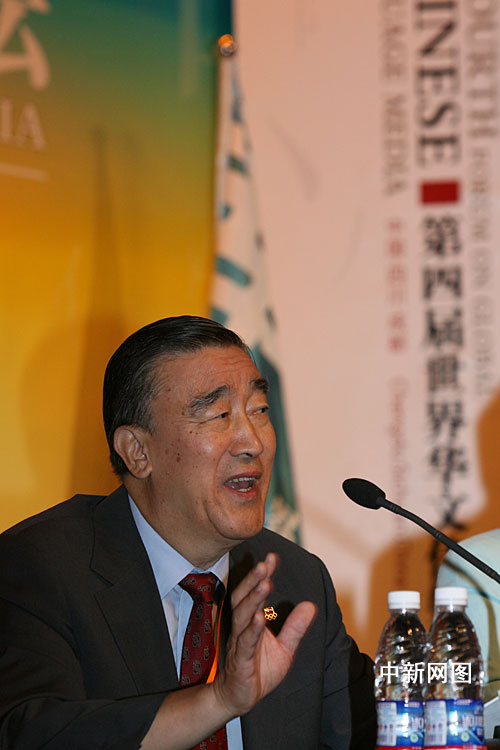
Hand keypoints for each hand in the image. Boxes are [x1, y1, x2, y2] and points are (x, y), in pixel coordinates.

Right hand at [213, 553, 316, 716]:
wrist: (239, 698)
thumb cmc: (259, 669)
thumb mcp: (285, 648)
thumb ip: (295, 627)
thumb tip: (310, 605)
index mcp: (252, 621)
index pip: (256, 593)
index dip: (262, 576)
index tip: (272, 557)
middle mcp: (243, 627)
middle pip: (245, 599)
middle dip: (254, 580)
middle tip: (265, 563)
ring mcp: (240, 643)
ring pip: (243, 616)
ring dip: (253, 599)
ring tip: (264, 583)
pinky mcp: (240, 661)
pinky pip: (245, 643)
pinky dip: (252, 630)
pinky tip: (259, 618)